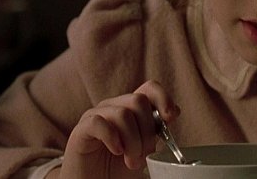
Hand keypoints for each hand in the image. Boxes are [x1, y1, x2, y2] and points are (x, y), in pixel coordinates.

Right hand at [60, 80, 178, 177]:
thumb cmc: (117, 169)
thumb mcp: (144, 149)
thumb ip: (156, 130)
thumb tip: (175, 111)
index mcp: (129, 108)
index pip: (149, 88)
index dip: (163, 98)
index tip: (170, 117)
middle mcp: (112, 107)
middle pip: (138, 100)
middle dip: (147, 132)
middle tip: (144, 155)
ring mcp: (94, 116)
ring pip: (122, 114)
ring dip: (133, 142)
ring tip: (131, 161)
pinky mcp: (81, 130)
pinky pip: (99, 123)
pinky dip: (112, 138)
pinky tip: (116, 151)